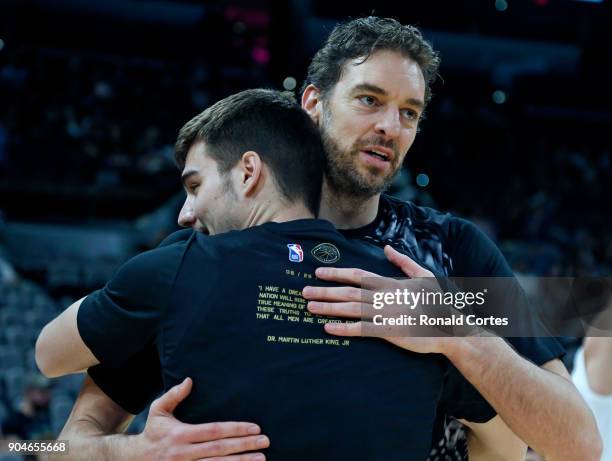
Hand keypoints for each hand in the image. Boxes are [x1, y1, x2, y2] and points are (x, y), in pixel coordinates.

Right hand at [136, 378, 268, 460]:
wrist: (134, 460)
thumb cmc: (152, 432)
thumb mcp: (158, 411)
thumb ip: (173, 395)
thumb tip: (189, 380)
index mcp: (180, 435)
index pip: (214, 431)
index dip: (236, 429)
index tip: (255, 427)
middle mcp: (184, 454)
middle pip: (220, 449)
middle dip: (245, 446)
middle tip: (265, 441)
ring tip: (261, 458)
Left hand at [303, 245, 458, 354]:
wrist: (450, 327)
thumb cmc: (437, 301)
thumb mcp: (423, 275)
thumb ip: (403, 262)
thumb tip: (386, 248)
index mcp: (389, 283)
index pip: (357, 275)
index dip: (336, 273)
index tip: (318, 272)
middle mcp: (384, 297)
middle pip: (348, 292)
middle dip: (324, 291)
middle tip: (303, 291)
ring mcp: (385, 314)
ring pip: (350, 309)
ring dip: (328, 308)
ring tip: (309, 307)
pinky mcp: (388, 332)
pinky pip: (361, 330)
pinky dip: (343, 328)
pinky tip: (327, 328)